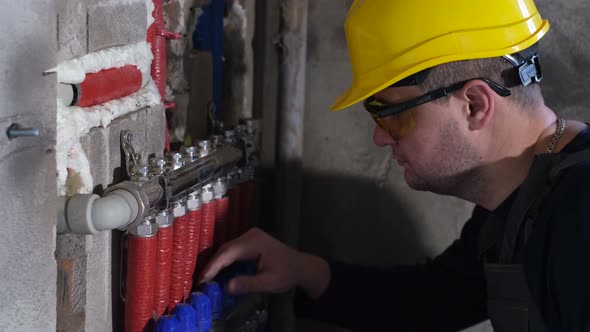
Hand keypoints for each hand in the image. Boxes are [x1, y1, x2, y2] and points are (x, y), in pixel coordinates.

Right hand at [199, 228, 329, 297]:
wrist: (301, 267)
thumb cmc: (287, 274)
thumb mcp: (269, 282)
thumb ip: (249, 284)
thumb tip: (227, 286)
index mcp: (254, 242)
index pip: (228, 252)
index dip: (214, 266)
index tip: (202, 278)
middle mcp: (250, 235)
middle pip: (226, 249)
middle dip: (212, 264)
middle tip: (200, 280)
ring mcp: (250, 237)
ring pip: (228, 249)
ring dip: (217, 262)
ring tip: (206, 277)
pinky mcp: (250, 241)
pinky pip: (233, 250)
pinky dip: (225, 260)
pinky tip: (219, 272)